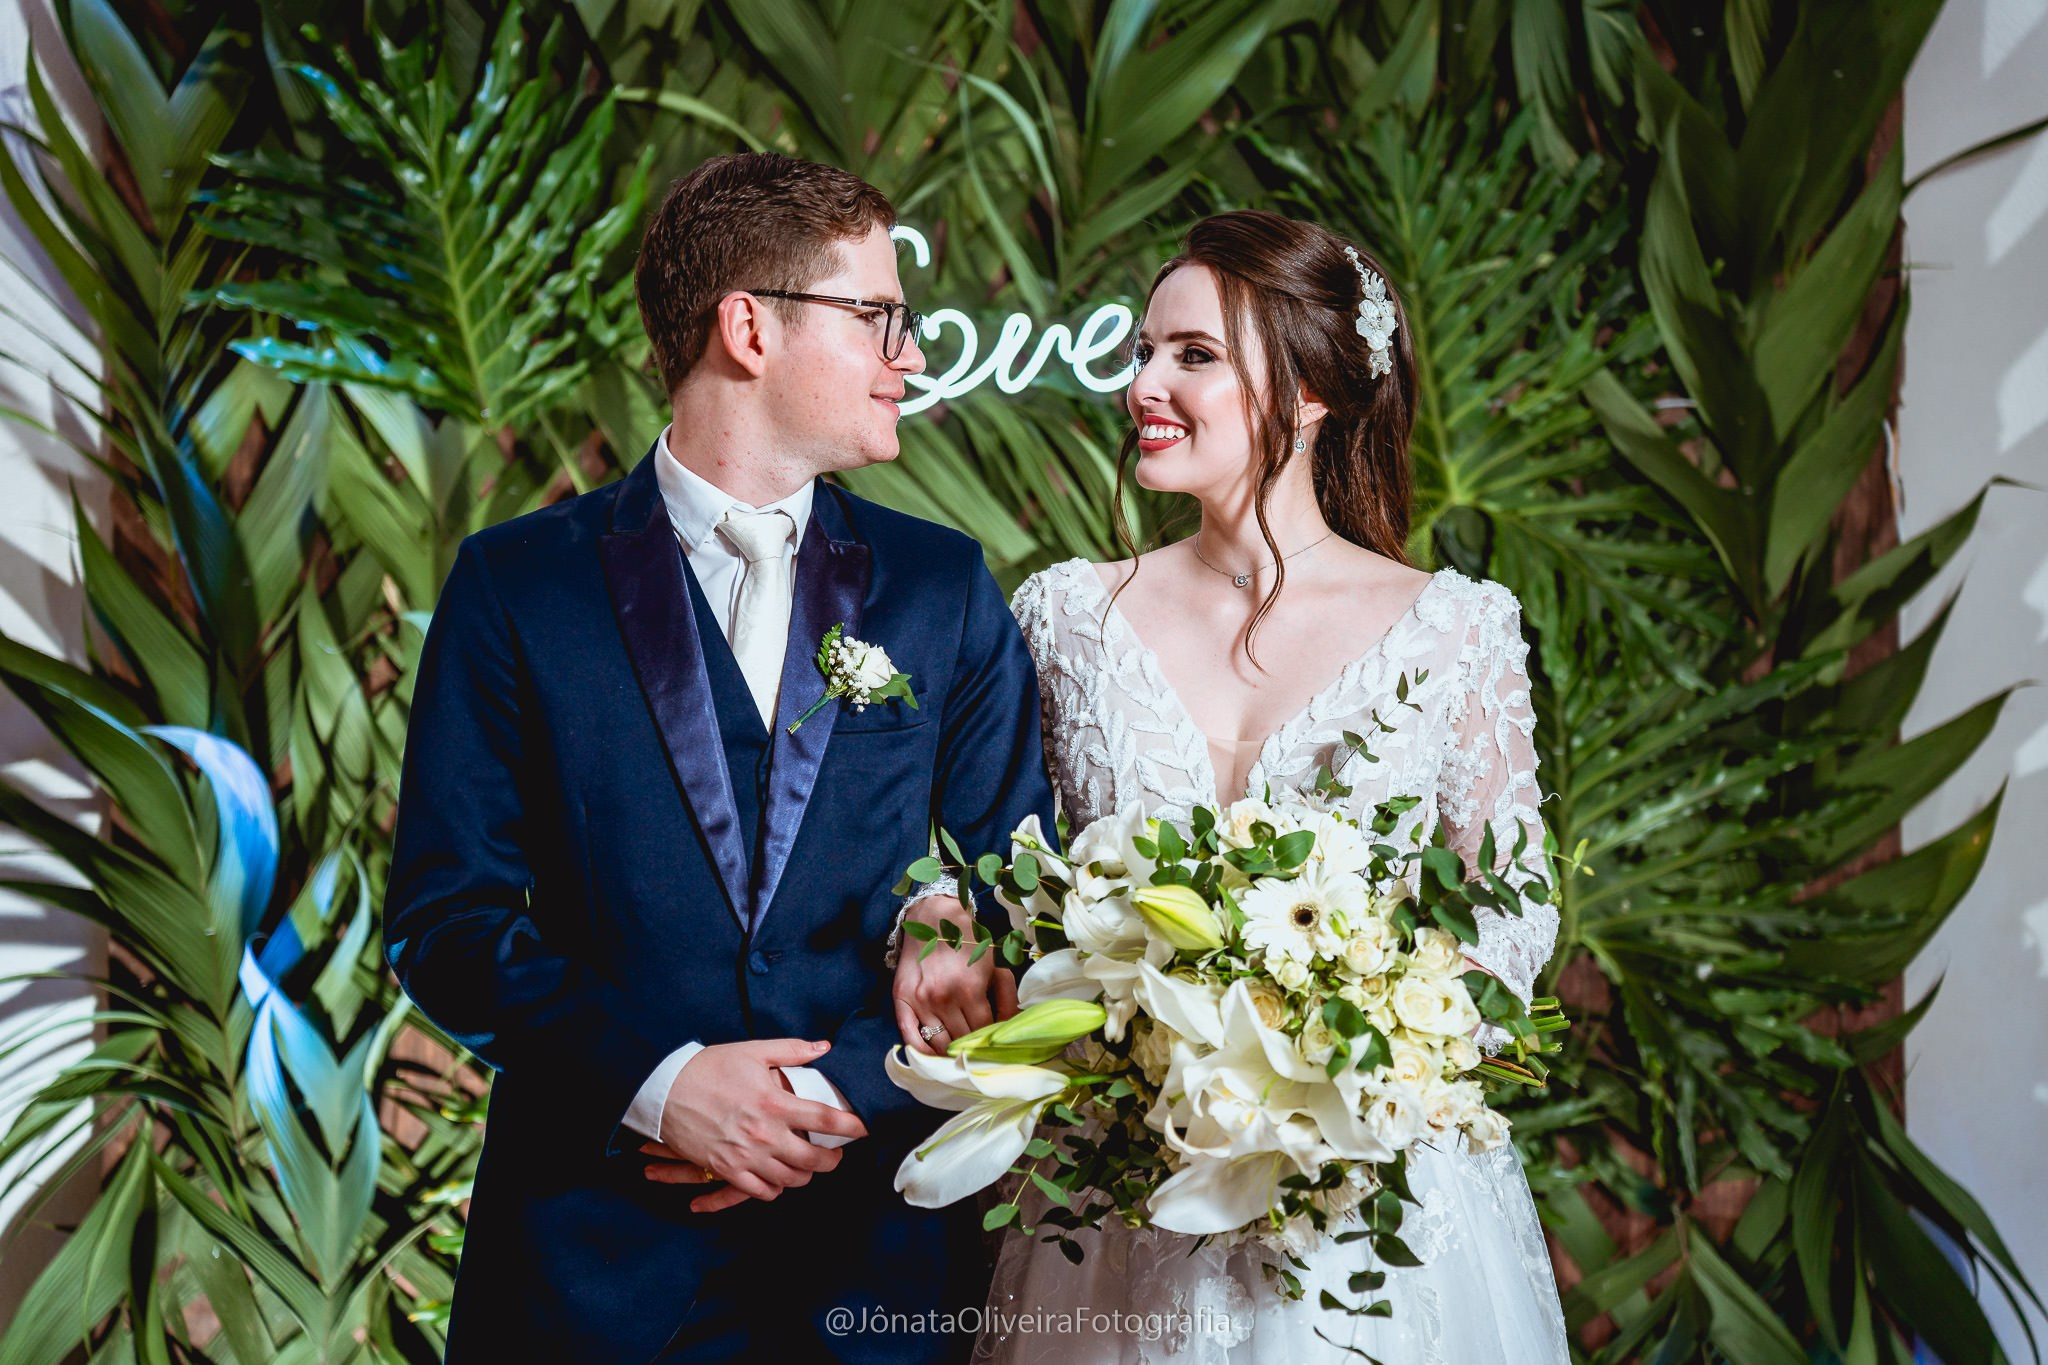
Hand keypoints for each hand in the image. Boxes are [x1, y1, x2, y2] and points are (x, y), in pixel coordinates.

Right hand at [641, 1039, 866, 1212]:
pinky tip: (778, 1177)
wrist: (665, 1091)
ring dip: (805, 1175)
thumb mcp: (752, 1051)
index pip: (827, 1120)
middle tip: (835, 1153)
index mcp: (775, 1103)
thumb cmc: (709, 1068)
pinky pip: (761, 1192)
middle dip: (832, 1159)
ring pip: (791, 1180)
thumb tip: (824, 1047)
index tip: (864, 1128)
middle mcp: (765, 1134)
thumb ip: (792, 1050)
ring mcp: (746, 1156)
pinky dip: (775, 1189)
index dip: (852, 1126)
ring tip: (807, 1165)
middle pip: (814, 1160)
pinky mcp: (727, 1170)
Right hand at [892, 895, 1016, 1053]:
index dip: (987, 1039)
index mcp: (970, 989)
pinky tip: (932, 1053)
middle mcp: (943, 997)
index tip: (990, 1042)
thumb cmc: (968, 943)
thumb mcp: (994, 966)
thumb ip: (1006, 998)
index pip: (981, 1030)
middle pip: (960, 1040)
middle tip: (974, 1049)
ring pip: (938, 1043)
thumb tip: (1009, 1028)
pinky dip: (921, 1051)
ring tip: (956, 1050)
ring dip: (948, 1050)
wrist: (933, 920)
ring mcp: (920, 1000)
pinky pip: (910, 1036)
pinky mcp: (901, 999)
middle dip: (969, 1046)